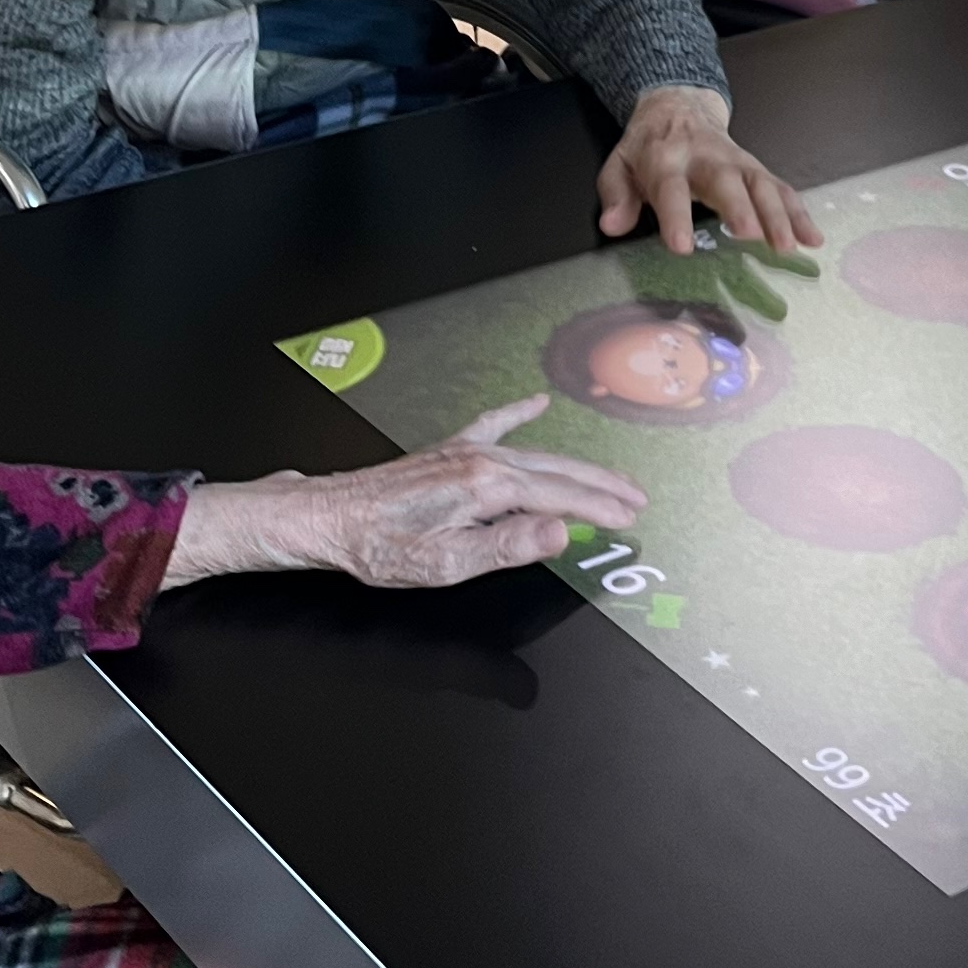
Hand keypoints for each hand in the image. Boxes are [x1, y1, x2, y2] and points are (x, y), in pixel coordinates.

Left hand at [160, 399, 645, 591]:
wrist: (328, 518)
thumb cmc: (380, 547)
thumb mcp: (447, 563)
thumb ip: (508, 546)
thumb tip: (560, 531)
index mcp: (486, 489)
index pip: (561, 499)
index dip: (601, 510)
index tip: (631, 520)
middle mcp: (481, 460)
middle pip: (558, 471)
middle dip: (602, 485)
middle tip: (638, 499)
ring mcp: (465, 451)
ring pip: (537, 454)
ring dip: (577, 465)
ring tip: (609, 476)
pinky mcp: (448, 451)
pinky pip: (493, 425)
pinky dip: (519, 414)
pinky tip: (536, 404)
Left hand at [596, 87, 821, 256]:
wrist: (679, 107)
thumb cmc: (649, 147)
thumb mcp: (619, 165)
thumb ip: (615, 195)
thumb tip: (612, 225)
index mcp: (666, 159)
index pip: (670, 189)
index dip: (676, 217)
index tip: (681, 247)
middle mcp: (706, 158)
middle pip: (726, 180)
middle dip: (740, 207)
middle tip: (750, 234)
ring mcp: (737, 161)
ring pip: (761, 184)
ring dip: (777, 215)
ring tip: (788, 246)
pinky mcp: (756, 169)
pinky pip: (781, 189)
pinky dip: (799, 213)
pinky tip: (813, 238)